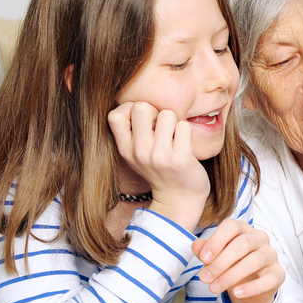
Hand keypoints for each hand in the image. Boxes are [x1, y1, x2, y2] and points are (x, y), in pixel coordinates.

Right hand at [109, 101, 208, 229]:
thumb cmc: (160, 169)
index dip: (131, 110)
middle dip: (156, 112)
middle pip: (142, 107)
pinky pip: (184, 126)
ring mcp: (159, 156)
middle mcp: (139, 152)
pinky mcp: (180, 158)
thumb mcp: (137, 153)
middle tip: (163, 128)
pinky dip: (187, 132)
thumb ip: (134, 131)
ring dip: (175, 123)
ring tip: (175, 139)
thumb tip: (141, 103)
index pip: (115, 115)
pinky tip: (185, 146)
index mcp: (125, 149)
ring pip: (167, 114)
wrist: (179, 199)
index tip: (144, 121)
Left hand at [192, 219, 283, 302]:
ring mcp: (271, 255)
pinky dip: (251, 287)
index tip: (203, 259)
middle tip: (204, 277)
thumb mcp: (215, 258)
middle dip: (220, 262)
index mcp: (243, 229)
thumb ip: (205, 250)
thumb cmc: (231, 266)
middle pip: (242, 244)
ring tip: (214, 287)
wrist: (248, 289)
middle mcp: (259, 238)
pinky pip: (268, 279)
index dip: (216, 241)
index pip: (231, 227)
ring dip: (231, 275)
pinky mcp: (278, 273)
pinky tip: (236, 293)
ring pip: (254, 261)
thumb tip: (195, 245)